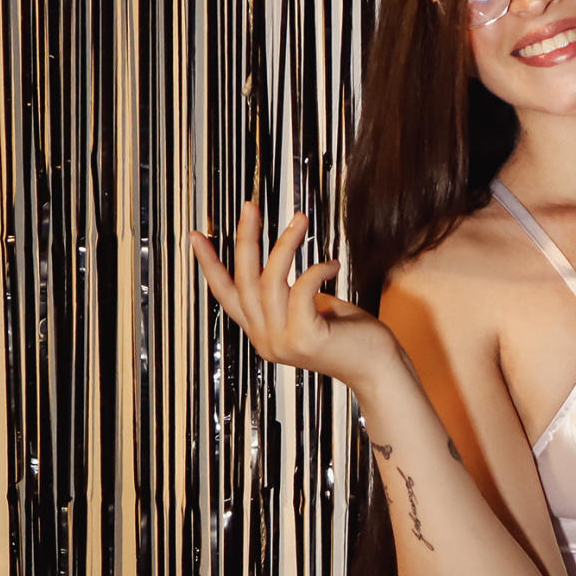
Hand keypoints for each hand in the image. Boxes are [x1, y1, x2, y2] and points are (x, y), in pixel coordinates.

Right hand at [188, 198, 396, 386]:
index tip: (197, 236)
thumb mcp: (311, 310)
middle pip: (244, 282)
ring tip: (301, 220)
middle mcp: (266, 340)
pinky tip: (333, 264)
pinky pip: (302, 288)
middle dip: (246, 239)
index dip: (210, 265)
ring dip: (286, 244)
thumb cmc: (351, 336)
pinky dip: (317, 269)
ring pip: (271, 281)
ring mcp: (283, 342)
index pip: (226, 296)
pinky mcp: (306, 338)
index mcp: (262, 333)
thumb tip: (277, 264)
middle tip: (250, 207)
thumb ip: (289, 294)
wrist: (379, 368)